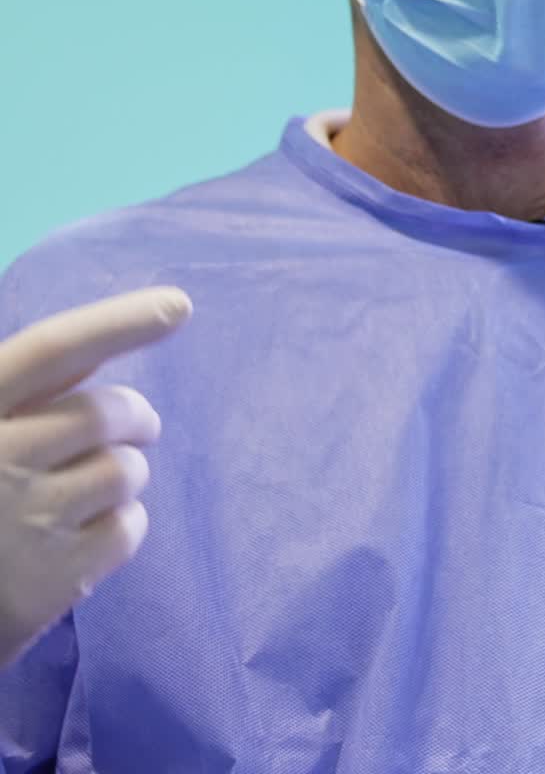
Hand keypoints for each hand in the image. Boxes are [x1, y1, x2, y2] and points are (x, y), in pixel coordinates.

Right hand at [0, 287, 190, 668]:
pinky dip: (121, 526)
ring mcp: (23, 521)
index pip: (52, 351)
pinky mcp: (50, 580)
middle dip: (135, 417)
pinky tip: (83, 538)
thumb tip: (108, 339)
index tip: (179, 305)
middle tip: (140, 428)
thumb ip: (32, 395)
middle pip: (106, 412)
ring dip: (123, 475)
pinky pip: (129, 527)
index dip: (117, 324)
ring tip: (84, 496)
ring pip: (124, 469)